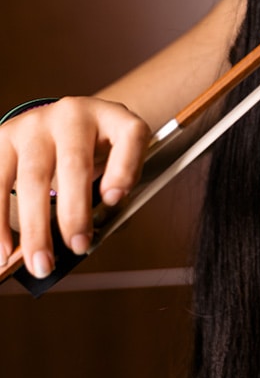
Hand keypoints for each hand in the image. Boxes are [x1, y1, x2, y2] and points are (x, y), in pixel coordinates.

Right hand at [0, 97, 149, 277]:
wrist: (63, 122)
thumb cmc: (95, 151)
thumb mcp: (114, 160)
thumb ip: (112, 194)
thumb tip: (90, 240)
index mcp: (114, 118)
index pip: (130, 135)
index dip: (125, 167)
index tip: (115, 200)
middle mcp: (74, 115)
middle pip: (75, 164)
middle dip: (75, 212)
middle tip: (78, 246)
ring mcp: (36, 124)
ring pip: (32, 177)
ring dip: (34, 226)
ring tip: (40, 263)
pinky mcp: (5, 137)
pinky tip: (4, 250)